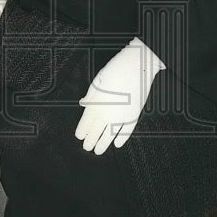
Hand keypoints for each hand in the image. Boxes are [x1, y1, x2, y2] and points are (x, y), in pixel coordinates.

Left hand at [74, 38, 164, 154]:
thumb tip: (83, 104)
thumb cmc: (116, 70)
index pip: (86, 123)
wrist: (137, 65)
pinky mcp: (134, 115)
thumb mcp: (98, 80)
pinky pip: (127, 132)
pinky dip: (122, 139)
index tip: (80, 136)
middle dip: (90, 141)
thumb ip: (90, 95)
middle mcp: (108, 113)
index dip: (82, 132)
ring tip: (99, 151)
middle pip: (96, 132)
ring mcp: (121, 116)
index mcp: (96, 103)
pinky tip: (117, 144)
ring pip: (110, 136)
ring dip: (103, 145)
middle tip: (87, 147)